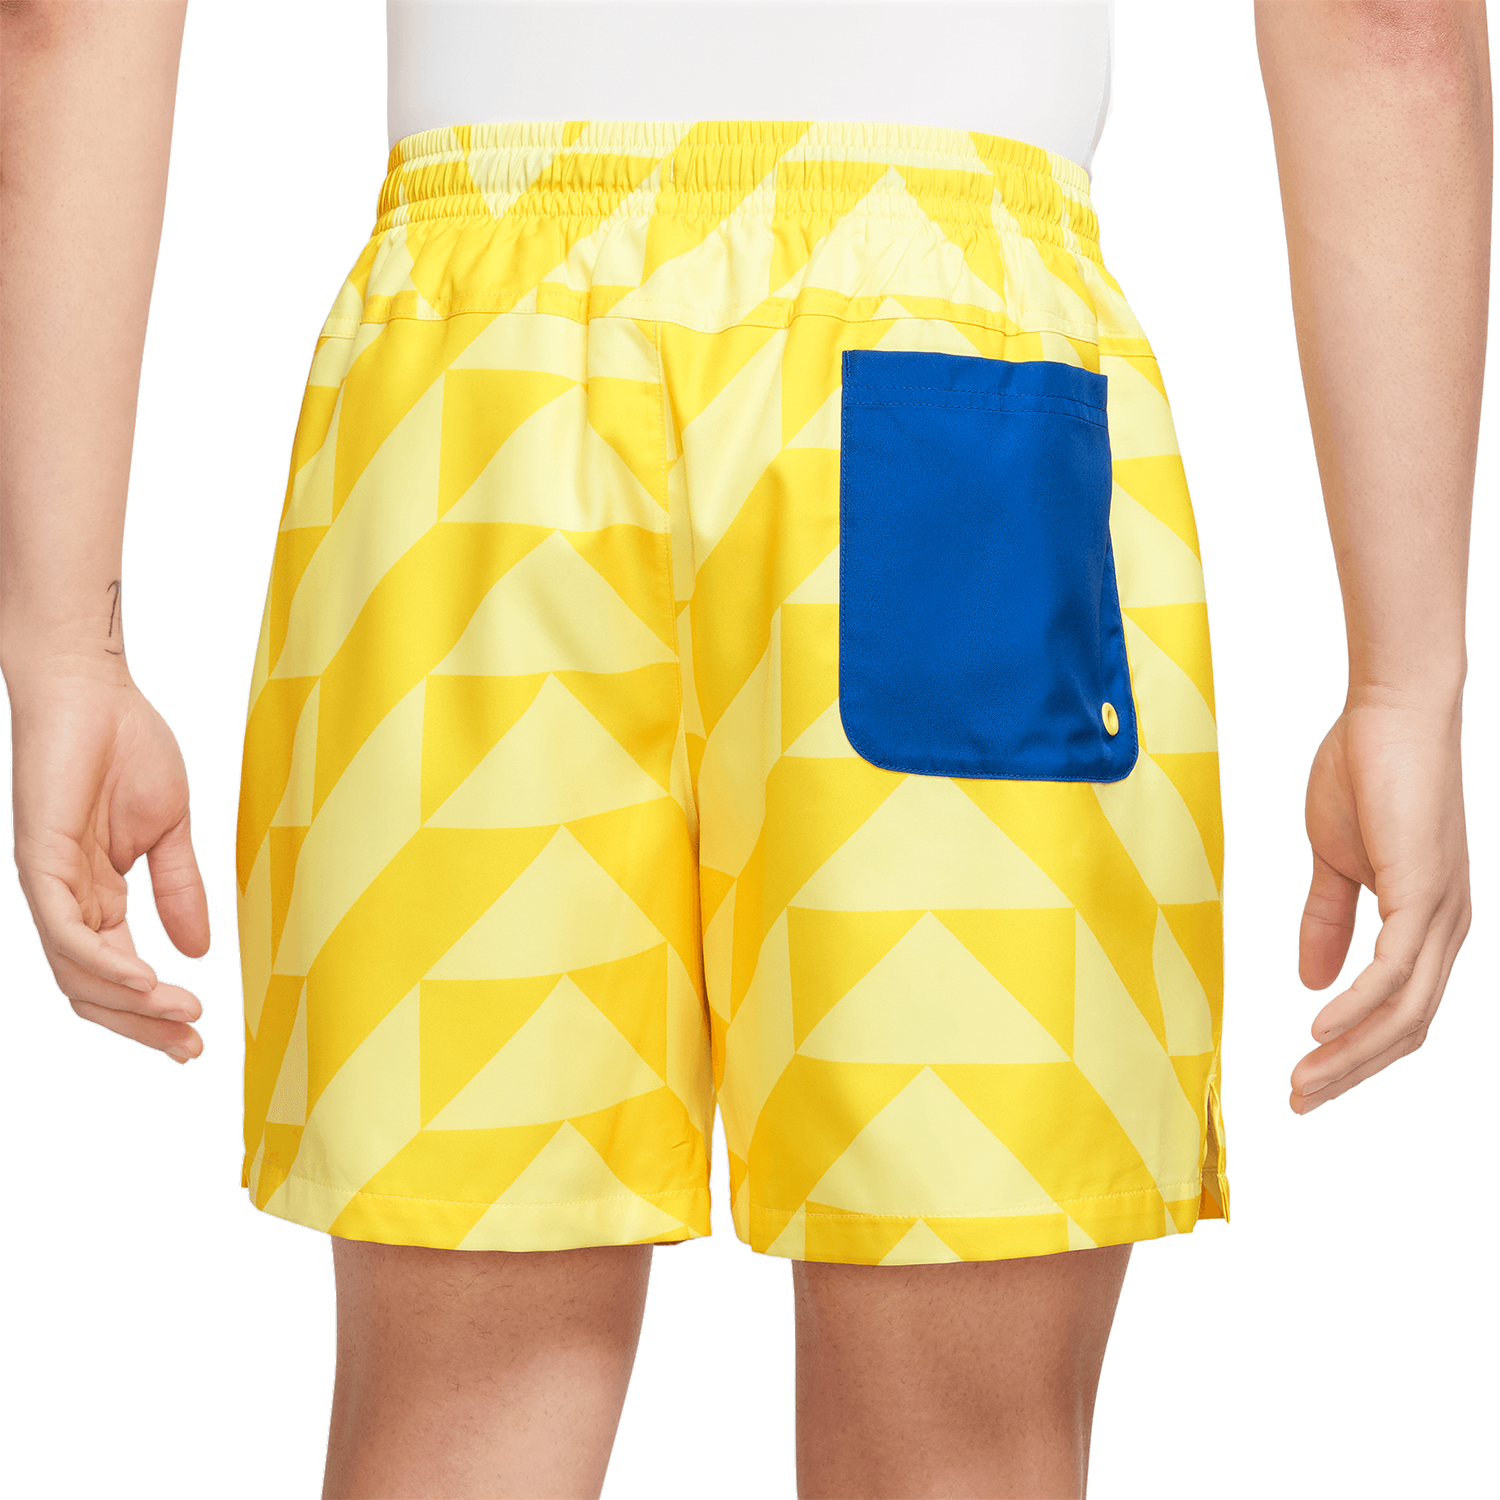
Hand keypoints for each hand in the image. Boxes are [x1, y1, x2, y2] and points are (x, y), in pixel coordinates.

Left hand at [8, 662, 209, 1059]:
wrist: (93, 689)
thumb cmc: (128, 745)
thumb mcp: (172, 831)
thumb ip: (180, 890)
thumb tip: (198, 950)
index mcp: (96, 895)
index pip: (117, 974)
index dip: (154, 1012)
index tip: (198, 1036)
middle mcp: (66, 900)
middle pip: (92, 990)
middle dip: (142, 1026)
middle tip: (190, 1046)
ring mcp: (49, 884)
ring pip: (76, 973)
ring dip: (128, 1004)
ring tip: (180, 1014)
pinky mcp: (39, 862)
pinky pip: (67, 932)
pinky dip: (104, 963)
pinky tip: (145, 979)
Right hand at [1291, 691, 1470, 1111]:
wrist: (1391, 712)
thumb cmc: (1365, 771)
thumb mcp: (1334, 860)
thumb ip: (1327, 920)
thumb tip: (1312, 982)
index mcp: (1427, 923)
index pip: (1398, 1011)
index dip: (1354, 1053)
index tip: (1305, 1079)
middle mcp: (1446, 930)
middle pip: (1406, 1028)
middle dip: (1350, 1071)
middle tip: (1297, 1099)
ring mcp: (1441, 914)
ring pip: (1404, 1013)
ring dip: (1351, 1054)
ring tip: (1302, 1080)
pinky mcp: (1425, 893)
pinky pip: (1394, 971)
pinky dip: (1358, 1007)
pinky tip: (1321, 1027)